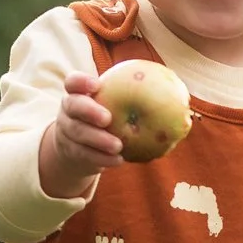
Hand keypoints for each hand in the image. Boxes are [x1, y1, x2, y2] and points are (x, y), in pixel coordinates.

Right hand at [37, 72, 124, 199]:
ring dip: (98, 140)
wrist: (80, 147)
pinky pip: (84, 154)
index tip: (97, 85)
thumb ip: (132, 96)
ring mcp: (67, 131)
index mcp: (78, 93)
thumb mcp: (112, 104)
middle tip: (108, 119)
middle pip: (72, 106)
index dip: (81, 82)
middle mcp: (69, 110)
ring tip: (118, 146)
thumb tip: (175, 93)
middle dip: (89, 111)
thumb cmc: (106, 117)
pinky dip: (101, 158)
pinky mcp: (72, 152)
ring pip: (78, 133)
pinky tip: (118, 160)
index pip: (73, 82)